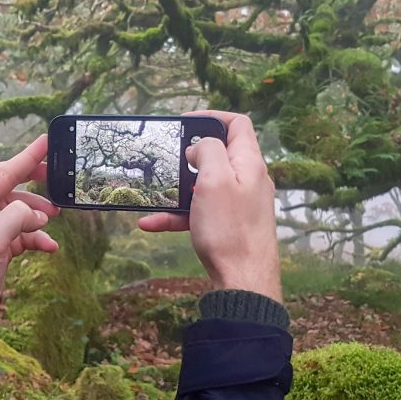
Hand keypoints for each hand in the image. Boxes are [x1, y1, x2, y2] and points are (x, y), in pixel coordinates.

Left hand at [0, 135, 60, 354]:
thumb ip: (14, 219)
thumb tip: (35, 211)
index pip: (2, 174)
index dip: (26, 158)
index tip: (47, 141)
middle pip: (9, 187)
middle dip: (34, 183)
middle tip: (57, 176)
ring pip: (18, 211)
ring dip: (37, 214)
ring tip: (54, 218)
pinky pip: (20, 235)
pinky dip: (36, 238)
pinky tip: (49, 247)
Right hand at [137, 111, 281, 302]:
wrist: (243, 281)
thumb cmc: (230, 230)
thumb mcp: (214, 180)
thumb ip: (207, 151)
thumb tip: (200, 146)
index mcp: (249, 162)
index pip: (238, 124)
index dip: (212, 118)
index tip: (184, 122)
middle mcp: (248, 180)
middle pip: (218, 155)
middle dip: (189, 156)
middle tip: (167, 159)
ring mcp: (239, 204)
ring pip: (204, 187)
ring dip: (177, 190)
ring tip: (153, 195)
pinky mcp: (229, 225)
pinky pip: (200, 212)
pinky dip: (178, 215)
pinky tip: (151, 223)